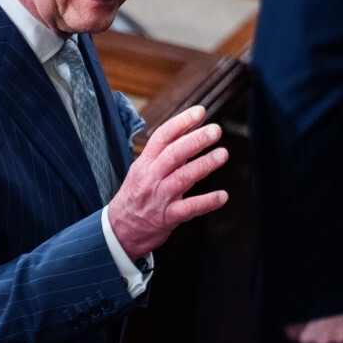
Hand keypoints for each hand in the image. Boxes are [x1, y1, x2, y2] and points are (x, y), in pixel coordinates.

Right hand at [107, 105, 227, 260]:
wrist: (119, 229)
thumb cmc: (135, 197)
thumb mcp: (143, 171)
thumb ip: (167, 156)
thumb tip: (191, 136)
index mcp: (145, 163)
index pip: (162, 137)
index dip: (181, 123)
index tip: (199, 112)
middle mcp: (152, 177)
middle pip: (173, 154)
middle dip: (195, 140)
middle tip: (215, 130)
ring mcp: (159, 197)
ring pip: (182, 177)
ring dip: (204, 165)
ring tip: (222, 154)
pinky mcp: (167, 217)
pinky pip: (189, 208)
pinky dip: (207, 202)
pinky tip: (222, 196)